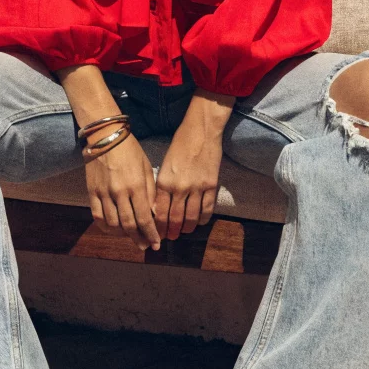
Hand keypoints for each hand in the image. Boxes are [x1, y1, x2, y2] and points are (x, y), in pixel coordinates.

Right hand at [84, 131, 160, 251]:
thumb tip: (154, 214)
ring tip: (131, 237)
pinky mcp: (92, 192)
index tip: (156, 244)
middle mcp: (119, 193)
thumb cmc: (131, 150)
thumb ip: (151, 192)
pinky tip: (113, 230)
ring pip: (113, 224)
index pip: (144, 218)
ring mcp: (104, 193)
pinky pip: (98, 216)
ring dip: (123, 235)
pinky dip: (106, 227)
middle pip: (129, 225)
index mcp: (136, 186)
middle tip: (145, 245)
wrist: (105, 137)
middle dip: (139, 238)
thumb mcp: (147, 168)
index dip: (151, 234)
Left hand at [155, 98, 228, 241]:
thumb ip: (162, 185)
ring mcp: (196, 188)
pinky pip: (206, 210)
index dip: (158, 226)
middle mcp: (179, 188)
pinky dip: (202, 219)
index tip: (158, 233)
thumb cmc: (180, 143)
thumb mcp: (165, 164)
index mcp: (164, 182)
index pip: (159, 212)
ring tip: (184, 231)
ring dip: (186, 228)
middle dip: (171, 231)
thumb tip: (160, 206)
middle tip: (170, 238)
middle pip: (174, 218)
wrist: (201, 130)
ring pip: (190, 217)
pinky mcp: (211, 186)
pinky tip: (199, 222)